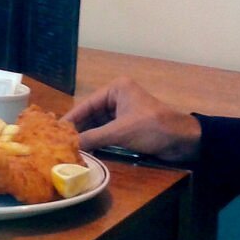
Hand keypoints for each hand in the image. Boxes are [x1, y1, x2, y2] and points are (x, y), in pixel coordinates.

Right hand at [62, 77, 201, 162]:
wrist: (184, 141)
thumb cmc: (153, 128)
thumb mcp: (120, 132)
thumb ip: (94, 137)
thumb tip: (70, 146)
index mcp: (117, 89)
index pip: (87, 103)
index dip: (72, 118)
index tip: (55, 130)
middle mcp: (118, 97)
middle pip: (92, 114)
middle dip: (79, 128)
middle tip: (60, 142)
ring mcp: (124, 112)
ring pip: (99, 125)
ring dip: (88, 136)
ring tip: (70, 148)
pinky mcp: (130, 126)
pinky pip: (109, 132)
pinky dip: (99, 141)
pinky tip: (87, 150)